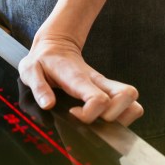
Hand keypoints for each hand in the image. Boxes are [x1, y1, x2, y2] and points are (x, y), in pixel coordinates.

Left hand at [18, 32, 142, 125]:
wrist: (56, 45)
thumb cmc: (43, 60)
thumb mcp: (30, 70)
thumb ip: (38, 87)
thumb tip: (48, 105)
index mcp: (78, 78)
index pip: (98, 98)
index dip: (90, 114)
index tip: (73, 114)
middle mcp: (97, 81)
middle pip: (126, 97)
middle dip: (113, 118)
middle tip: (91, 119)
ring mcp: (106, 86)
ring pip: (133, 102)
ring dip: (122, 118)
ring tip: (99, 120)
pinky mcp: (109, 90)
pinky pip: (130, 106)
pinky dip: (123, 117)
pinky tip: (102, 117)